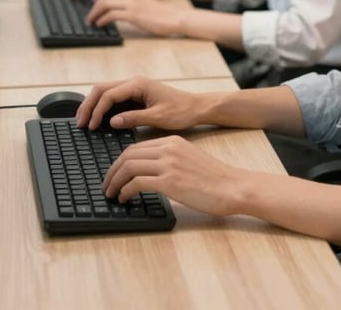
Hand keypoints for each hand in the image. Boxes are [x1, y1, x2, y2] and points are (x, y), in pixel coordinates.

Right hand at [75, 77, 203, 131]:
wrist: (196, 107)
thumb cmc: (181, 111)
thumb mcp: (158, 117)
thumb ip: (135, 118)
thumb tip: (112, 122)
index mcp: (138, 84)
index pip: (109, 94)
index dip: (97, 110)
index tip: (91, 127)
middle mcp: (134, 82)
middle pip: (102, 89)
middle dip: (88, 105)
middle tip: (80, 123)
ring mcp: (134, 87)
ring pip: (105, 91)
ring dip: (93, 105)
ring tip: (84, 121)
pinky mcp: (135, 94)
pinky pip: (113, 97)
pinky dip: (102, 106)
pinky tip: (98, 119)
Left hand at [86, 0, 182, 35]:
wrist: (175, 19)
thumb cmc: (161, 17)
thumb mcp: (143, 7)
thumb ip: (130, 7)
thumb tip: (113, 15)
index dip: (97, 3)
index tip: (93, 12)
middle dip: (92, 9)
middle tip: (88, 19)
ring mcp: (132, 4)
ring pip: (105, 4)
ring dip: (94, 14)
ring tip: (91, 22)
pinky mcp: (134, 14)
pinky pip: (112, 15)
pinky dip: (103, 20)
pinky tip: (100, 25)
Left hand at [102, 135, 246, 215]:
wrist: (233, 186)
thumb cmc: (214, 178)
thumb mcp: (189, 159)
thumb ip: (169, 160)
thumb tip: (148, 173)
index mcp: (172, 141)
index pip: (136, 147)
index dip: (120, 162)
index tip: (114, 174)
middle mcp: (168, 149)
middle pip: (128, 155)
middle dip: (112, 171)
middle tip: (106, 186)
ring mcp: (169, 164)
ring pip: (129, 167)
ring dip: (115, 182)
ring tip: (111, 194)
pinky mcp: (170, 181)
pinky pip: (137, 183)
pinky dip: (126, 191)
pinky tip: (125, 199)